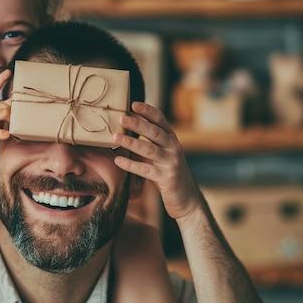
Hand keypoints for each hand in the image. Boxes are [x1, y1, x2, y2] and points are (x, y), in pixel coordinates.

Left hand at [113, 101, 202, 219]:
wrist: (187, 199)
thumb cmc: (168, 174)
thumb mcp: (162, 155)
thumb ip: (149, 143)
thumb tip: (125, 131)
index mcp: (171, 139)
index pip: (161, 120)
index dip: (148, 111)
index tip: (133, 103)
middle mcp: (174, 148)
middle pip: (155, 132)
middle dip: (138, 124)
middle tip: (121, 117)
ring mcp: (171, 163)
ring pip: (150, 149)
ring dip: (131, 142)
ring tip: (115, 136)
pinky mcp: (167, 178)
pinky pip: (146, 170)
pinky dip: (131, 164)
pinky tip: (118, 160)